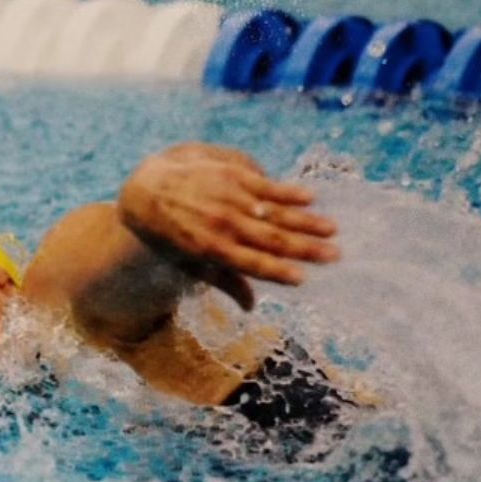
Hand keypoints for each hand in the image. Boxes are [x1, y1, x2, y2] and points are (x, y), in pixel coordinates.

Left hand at [118, 142, 338, 310]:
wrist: (145, 189)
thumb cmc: (169, 234)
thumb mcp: (189, 264)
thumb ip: (224, 282)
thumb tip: (251, 307)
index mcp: (213, 250)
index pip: (253, 264)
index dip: (279, 272)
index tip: (304, 279)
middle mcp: (223, 224)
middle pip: (272, 239)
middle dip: (305, 248)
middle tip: (335, 255)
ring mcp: (229, 198)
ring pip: (274, 212)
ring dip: (305, 221)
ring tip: (332, 230)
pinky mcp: (232, 175)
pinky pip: (265, 184)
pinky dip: (288, 191)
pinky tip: (311, 197)